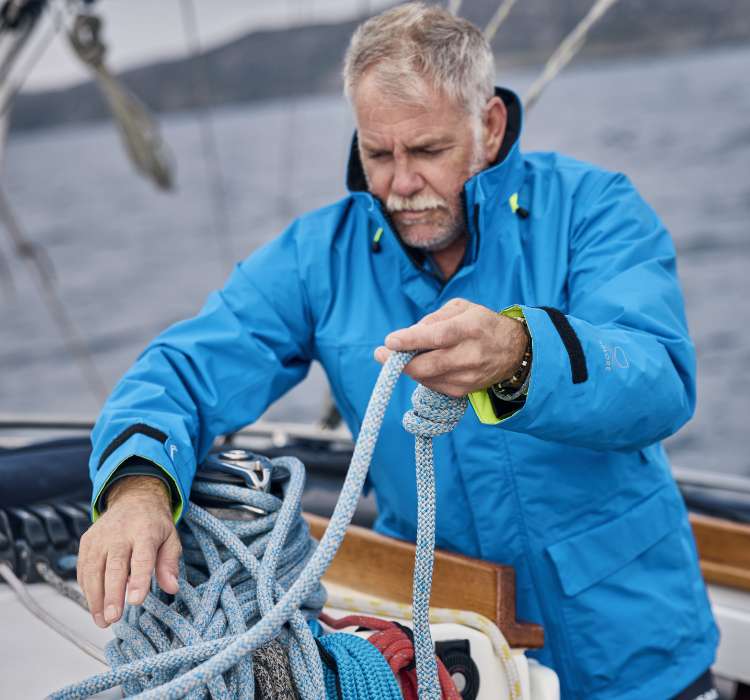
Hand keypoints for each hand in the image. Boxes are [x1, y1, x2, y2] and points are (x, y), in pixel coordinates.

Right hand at [77, 475, 180, 627]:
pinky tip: (95, 605)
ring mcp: (100, 537)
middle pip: (114, 567)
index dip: (138, 580)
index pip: (141, 558)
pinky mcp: (87, 541)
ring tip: (103, 621)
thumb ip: (170, 563)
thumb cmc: (154, 524)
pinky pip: (84, 569)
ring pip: (93, 570)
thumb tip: (172, 588)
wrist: (134, 497)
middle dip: (112, 594)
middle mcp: (120, 533)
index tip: (136, 601)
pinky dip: (87, 589)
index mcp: (145, 531)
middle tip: (113, 618)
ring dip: (95, 598)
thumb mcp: (170, 538)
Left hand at [374, 298, 527, 396]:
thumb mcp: (462, 308)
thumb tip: (410, 334)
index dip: (411, 340)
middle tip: (380, 354)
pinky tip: (422, 364)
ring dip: (409, 368)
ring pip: (427, 377)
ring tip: (402, 356)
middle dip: (399, 362)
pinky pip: (433, 385)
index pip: (437, 336)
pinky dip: (422, 375)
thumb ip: (435, 318)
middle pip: (428, 365)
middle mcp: (470, 355)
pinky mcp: (463, 391)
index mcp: (470, 328)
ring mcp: (467, 376)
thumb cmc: (481, 324)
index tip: (390, 341)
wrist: (513, 351)